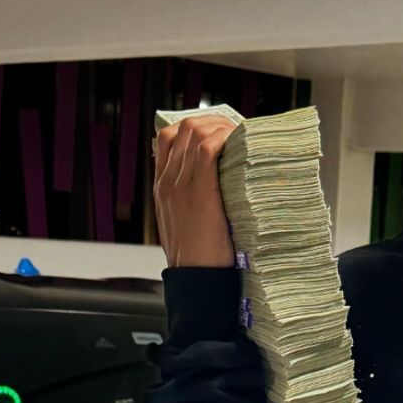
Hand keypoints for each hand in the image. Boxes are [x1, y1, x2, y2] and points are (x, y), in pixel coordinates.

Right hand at [152, 112, 238, 266]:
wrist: (195, 282)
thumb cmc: (198, 260)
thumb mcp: (185, 225)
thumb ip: (190, 202)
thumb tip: (216, 188)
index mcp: (161, 188)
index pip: (166, 137)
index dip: (193, 126)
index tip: (217, 131)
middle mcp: (168, 182)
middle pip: (183, 128)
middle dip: (212, 121)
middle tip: (235, 130)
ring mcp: (181, 186)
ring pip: (195, 133)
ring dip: (222, 126)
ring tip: (241, 135)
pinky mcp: (199, 193)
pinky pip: (208, 150)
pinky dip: (224, 139)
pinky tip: (239, 145)